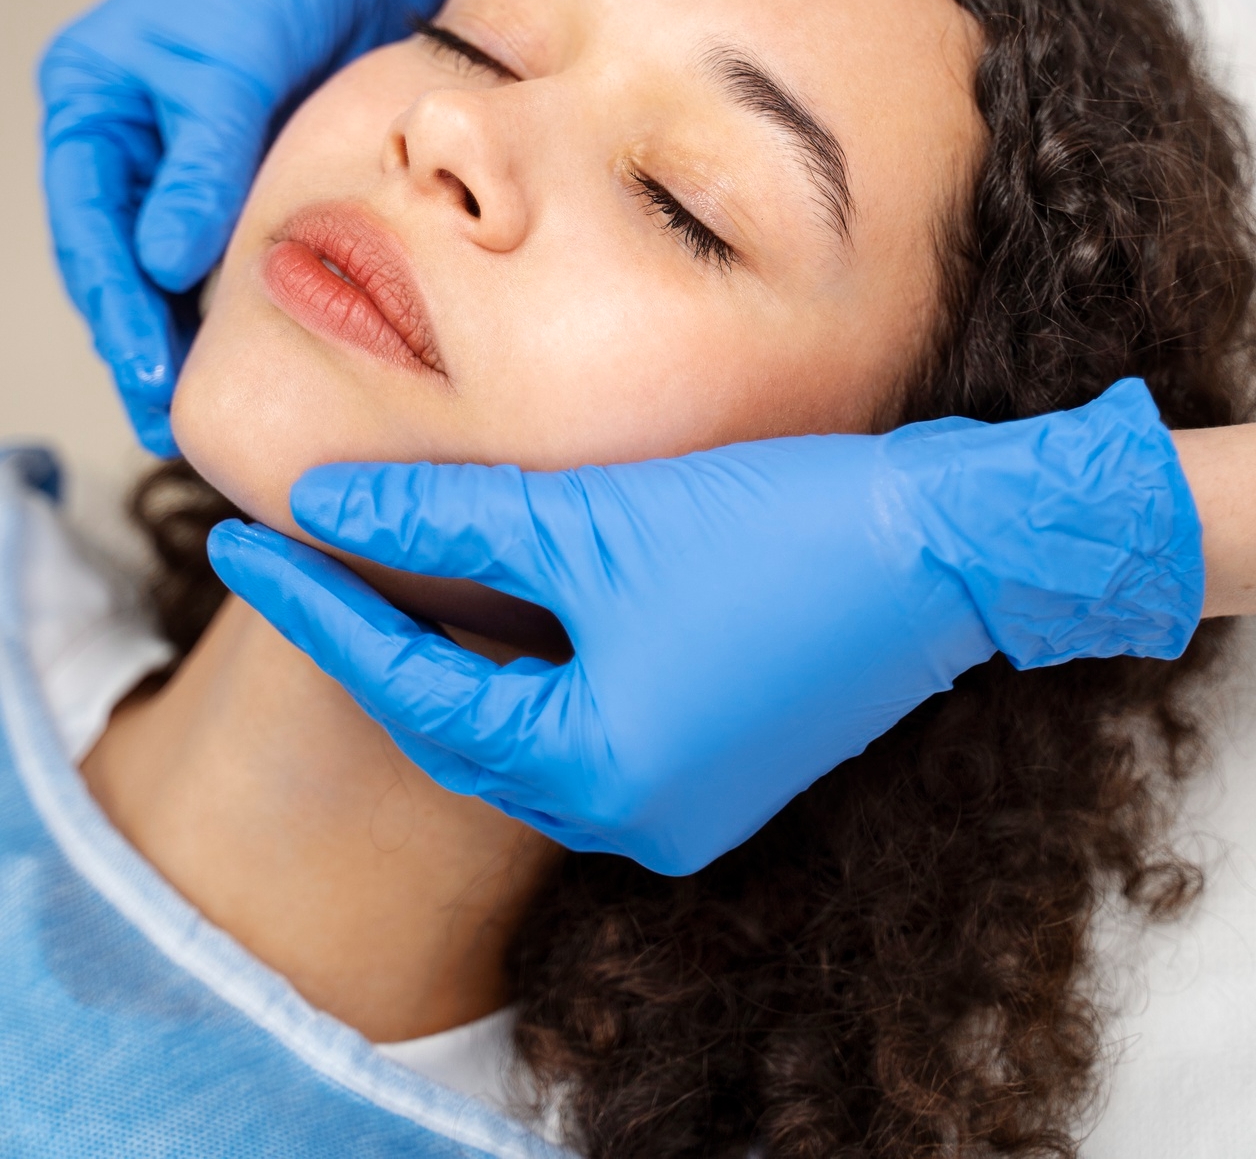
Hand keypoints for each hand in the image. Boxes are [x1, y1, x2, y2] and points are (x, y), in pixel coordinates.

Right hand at [39, 0, 541, 450]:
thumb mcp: (236, 51)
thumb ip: (201, 156)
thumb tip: (162, 264)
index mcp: (98, 94)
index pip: (89, 223)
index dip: (116, 308)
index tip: (151, 380)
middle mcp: (140, 129)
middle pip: (128, 259)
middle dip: (152, 341)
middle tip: (182, 424)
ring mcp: (206, 149)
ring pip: (190, 263)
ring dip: (205, 331)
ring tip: (232, 404)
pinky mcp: (274, 157)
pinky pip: (253, 242)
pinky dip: (260, 294)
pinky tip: (283, 347)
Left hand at [210, 378, 1202, 874]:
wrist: (954, 545)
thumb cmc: (781, 531)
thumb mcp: (592, 521)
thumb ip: (446, 520)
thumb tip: (321, 506)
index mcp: (591, 774)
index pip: (408, 691)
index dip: (317, 607)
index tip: (237, 538)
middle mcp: (633, 814)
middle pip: (462, 721)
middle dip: (377, 632)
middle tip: (297, 547)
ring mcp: (685, 798)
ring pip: (525, 720)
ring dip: (456, 645)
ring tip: (384, 561)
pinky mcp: (724, 759)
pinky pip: (591, 716)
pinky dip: (537, 656)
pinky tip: (509, 590)